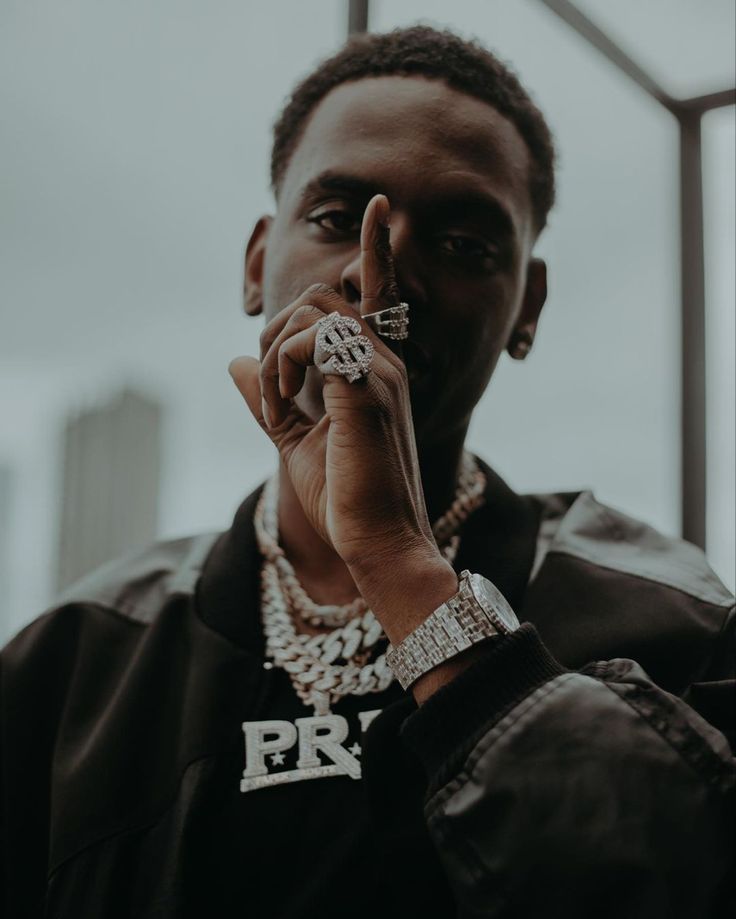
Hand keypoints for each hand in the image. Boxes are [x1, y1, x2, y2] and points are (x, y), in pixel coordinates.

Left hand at [229, 195, 453, 628]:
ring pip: (315, 313)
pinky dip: (282, 367)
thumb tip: (234, 361)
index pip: (377, 296)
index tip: (375, 206)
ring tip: (278, 404)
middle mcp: (387, 362)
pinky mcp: (367, 388)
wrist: (377, 545)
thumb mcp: (295, 441)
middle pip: (323, 297)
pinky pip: (314, 340)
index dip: (376, 250)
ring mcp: (381, 372)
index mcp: (377, 371)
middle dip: (277, 330)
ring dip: (276, 353)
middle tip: (272, 387)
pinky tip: (284, 405)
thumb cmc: (347, 499)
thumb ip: (270, 399)